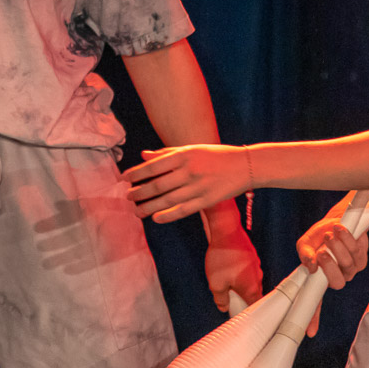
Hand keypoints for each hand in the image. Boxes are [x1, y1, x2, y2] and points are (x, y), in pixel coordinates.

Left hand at [122, 144, 251, 222]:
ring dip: (149, 206)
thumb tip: (143, 155)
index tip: (123, 179)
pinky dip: (168, 215)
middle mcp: (189, 171)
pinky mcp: (207, 200)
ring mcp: (198, 187)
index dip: (136, 173)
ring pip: (167, 200)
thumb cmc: (215, 155)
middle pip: (157, 185)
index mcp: (184, 155)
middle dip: (139, 192)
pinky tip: (156, 218)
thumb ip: (167, 153)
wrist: (245, 164)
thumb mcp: (191, 149)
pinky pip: (183, 210)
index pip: (153, 166)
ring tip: (137, 211)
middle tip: (128, 197)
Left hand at [203, 219, 263, 311]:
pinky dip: (239, 270)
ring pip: (250, 280)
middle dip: (241, 295)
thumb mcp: (216, 284)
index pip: (255, 306)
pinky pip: (247, 269)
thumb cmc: (222, 257)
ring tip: (225, 276)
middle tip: (228, 294)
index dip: (247, 311)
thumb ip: (221, 299)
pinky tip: (228, 265)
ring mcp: (256, 266)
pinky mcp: (252, 256)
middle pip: (253, 293)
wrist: (226, 231)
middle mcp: (257, 278)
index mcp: (251, 288)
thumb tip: (223, 306)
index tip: (240, 312)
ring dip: (239, 282)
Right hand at [294, 216, 368, 336]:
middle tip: (322, 252)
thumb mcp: (306, 243)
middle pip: (336, 283)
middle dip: (330, 266)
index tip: (309, 332)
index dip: (312, 318)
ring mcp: (350, 269)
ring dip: (338, 247)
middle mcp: (335, 277)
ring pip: (347, 265)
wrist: (337, 219)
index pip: (314, 302)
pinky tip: (340, 230)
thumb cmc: (320, 235)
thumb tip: (310, 266)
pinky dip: (347, 239)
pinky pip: (357, 252)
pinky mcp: (362, 259)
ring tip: (330, 235)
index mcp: (319, 279)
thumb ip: (304, 254)